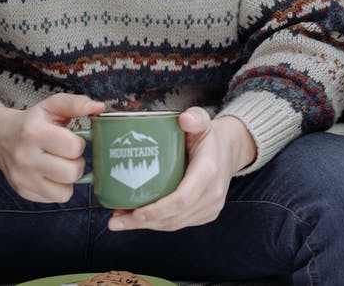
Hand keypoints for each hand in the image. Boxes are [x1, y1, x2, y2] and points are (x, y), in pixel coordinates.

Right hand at [0, 93, 103, 202]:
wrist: (0, 138)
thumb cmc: (32, 122)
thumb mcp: (51, 106)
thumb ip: (76, 104)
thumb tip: (100, 107)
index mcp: (34, 132)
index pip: (74, 148)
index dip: (79, 144)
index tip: (72, 140)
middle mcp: (26, 157)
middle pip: (72, 172)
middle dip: (77, 163)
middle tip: (69, 156)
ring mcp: (23, 178)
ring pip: (65, 192)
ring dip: (69, 179)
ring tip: (62, 165)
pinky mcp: (23, 192)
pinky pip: (55, 199)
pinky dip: (58, 189)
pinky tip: (52, 175)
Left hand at [107, 108, 256, 231]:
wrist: (227, 152)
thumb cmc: (208, 138)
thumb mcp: (203, 122)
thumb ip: (195, 117)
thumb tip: (184, 118)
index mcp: (209, 172)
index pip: (183, 199)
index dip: (158, 210)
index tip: (136, 212)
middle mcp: (212, 194)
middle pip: (175, 217)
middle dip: (143, 222)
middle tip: (116, 220)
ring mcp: (210, 207)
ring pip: (174, 224)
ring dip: (146, 225)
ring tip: (120, 220)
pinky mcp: (206, 214)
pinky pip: (179, 223)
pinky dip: (157, 223)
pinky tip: (137, 219)